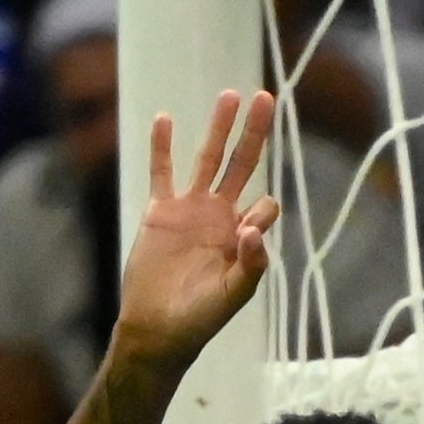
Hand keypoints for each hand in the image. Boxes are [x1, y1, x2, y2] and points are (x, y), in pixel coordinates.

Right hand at [117, 91, 281, 360]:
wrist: (158, 327)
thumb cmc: (201, 317)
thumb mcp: (234, 295)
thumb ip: (250, 264)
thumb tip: (254, 229)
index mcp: (243, 235)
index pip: (265, 204)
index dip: (263, 207)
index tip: (247, 229)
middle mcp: (220, 216)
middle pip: (241, 164)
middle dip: (254, 133)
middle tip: (265, 97)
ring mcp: (190, 210)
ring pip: (207, 159)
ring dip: (218, 129)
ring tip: (229, 96)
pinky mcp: (160, 211)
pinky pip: (161, 172)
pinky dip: (161, 147)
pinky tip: (165, 120)